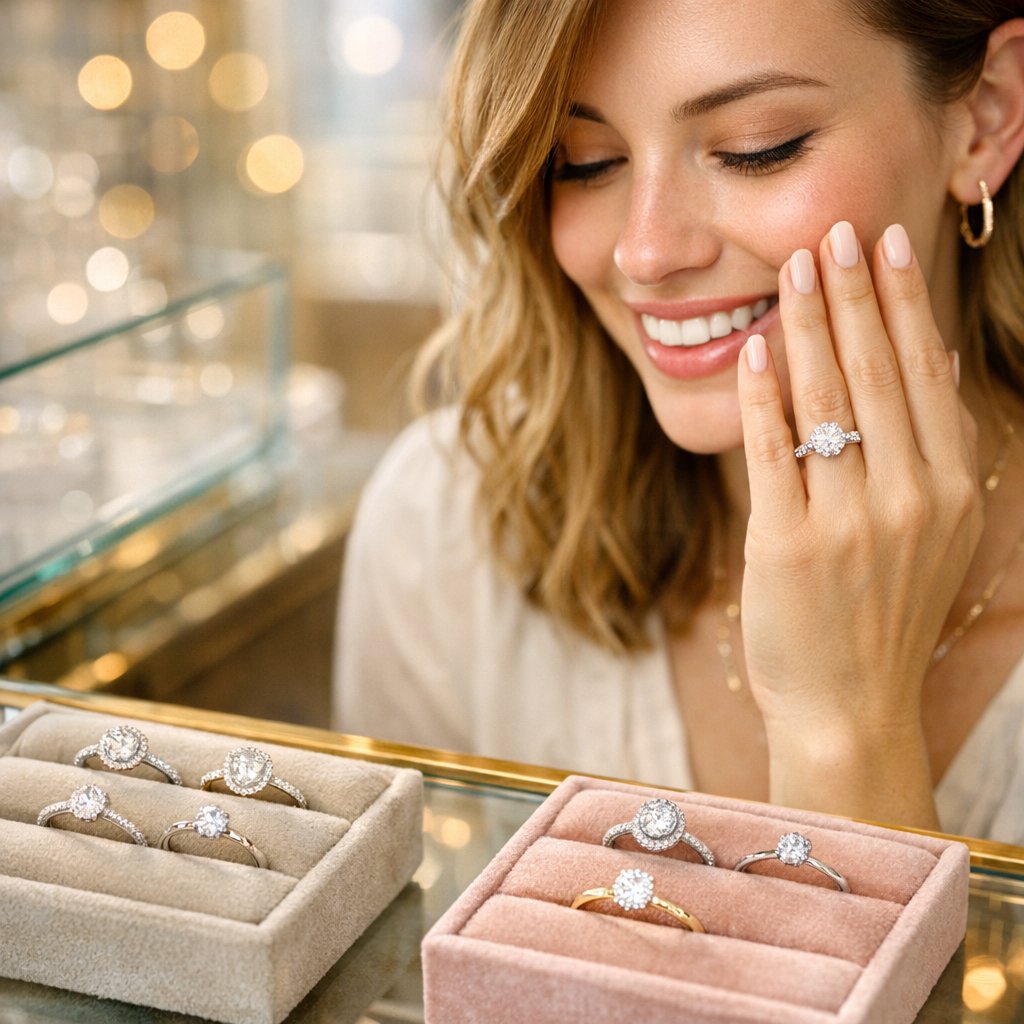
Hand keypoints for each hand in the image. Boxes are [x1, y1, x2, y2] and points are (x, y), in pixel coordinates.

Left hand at [735, 221, 981, 824]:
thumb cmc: (883, 616)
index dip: (904, 304)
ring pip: (827, 400)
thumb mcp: (934, 535)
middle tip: (834, 232)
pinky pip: (773, 450)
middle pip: (878, 373)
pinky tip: (757, 347)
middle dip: (854, 294)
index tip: (886, 246)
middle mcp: (909, 500)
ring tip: (794, 269)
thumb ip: (935, 452)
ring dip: (810, 324)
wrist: (849, 707)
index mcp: (948, 491)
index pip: (925, 375)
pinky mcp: (786, 544)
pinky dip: (763, 394)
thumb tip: (933, 359)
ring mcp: (847, 523)